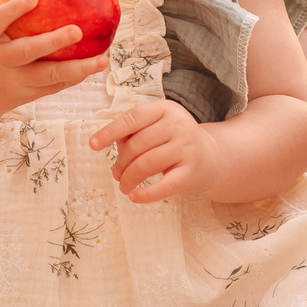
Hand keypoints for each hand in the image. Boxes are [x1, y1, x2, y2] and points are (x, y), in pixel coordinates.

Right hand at [0, 0, 98, 116]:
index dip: (12, 10)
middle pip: (26, 52)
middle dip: (52, 42)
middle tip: (78, 30)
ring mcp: (13, 81)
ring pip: (47, 77)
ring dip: (76, 69)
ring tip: (102, 59)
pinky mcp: (25, 96)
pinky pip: (52, 87)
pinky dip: (73, 78)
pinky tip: (93, 67)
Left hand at [92, 99, 216, 202]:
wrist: (213, 158)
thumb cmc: (175, 142)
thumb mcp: (158, 128)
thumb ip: (134, 132)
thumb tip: (109, 142)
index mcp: (166, 109)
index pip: (133, 118)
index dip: (110, 131)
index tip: (93, 145)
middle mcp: (179, 125)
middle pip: (137, 145)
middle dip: (120, 163)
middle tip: (116, 175)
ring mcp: (187, 148)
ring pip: (146, 164)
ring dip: (128, 179)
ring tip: (123, 186)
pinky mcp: (192, 172)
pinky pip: (163, 186)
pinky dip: (145, 194)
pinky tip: (134, 197)